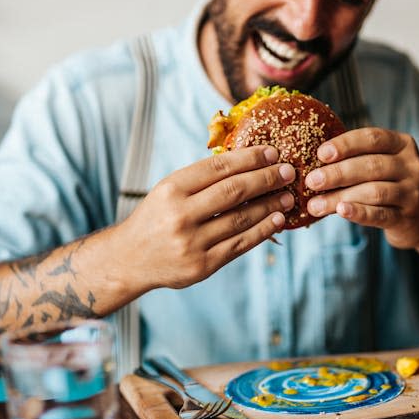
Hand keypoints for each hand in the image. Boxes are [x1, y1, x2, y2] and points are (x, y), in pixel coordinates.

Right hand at [117, 146, 294, 289]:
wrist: (129, 259)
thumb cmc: (156, 218)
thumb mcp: (168, 191)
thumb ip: (202, 180)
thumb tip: (249, 164)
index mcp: (171, 189)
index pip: (218, 168)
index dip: (250, 158)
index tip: (273, 153)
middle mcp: (180, 215)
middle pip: (234, 191)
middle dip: (266, 179)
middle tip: (289, 172)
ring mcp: (191, 242)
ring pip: (241, 219)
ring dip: (270, 206)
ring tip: (288, 196)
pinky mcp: (202, 265)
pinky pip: (240, 244)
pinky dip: (262, 230)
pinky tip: (277, 219)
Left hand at [303, 128, 418, 248]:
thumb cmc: (388, 186)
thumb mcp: (380, 166)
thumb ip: (355, 159)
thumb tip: (311, 162)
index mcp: (402, 144)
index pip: (372, 138)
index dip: (345, 144)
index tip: (320, 154)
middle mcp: (412, 166)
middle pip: (371, 165)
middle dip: (337, 173)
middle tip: (311, 181)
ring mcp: (413, 193)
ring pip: (374, 191)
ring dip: (340, 197)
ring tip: (314, 205)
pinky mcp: (408, 218)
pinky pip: (379, 215)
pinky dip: (358, 212)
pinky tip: (340, 211)